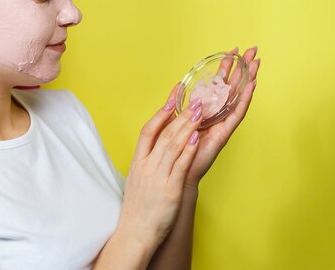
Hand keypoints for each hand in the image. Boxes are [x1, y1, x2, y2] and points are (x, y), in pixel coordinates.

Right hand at [117, 85, 204, 246]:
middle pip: (163, 135)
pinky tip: (196, 138)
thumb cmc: (137, 209)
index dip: (160, 114)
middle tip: (194, 101)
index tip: (171, 100)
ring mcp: (157, 177)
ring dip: (187, 127)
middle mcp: (146, 166)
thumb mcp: (136, 181)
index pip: (147, 132)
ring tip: (199, 112)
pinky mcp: (169, 190)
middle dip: (180, 116)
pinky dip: (188, 150)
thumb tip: (154, 152)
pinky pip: (179, 165)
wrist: (135, 233)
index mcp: (137, 163)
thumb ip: (146, 164)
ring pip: (172, 146)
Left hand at [182, 45, 260, 188]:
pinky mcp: (224, 133)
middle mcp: (216, 114)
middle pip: (232, 86)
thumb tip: (178, 85)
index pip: (218, 83)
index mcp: (205, 109)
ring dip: (248, 79)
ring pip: (237, 96)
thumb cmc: (175, 149)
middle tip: (252, 50)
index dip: (225, 68)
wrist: (176, 172)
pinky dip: (244, 99)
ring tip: (256, 62)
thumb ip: (177, 103)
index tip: (232, 50)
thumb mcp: (172, 119)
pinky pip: (236, 114)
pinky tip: (252, 85)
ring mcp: (222, 123)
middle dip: (242, 68)